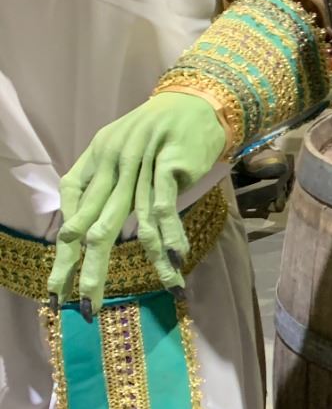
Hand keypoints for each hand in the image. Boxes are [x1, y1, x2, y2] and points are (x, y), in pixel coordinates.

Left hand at [49, 94, 226, 311]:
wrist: (196, 101)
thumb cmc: (158, 131)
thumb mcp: (118, 147)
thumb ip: (98, 182)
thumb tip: (79, 225)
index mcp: (96, 159)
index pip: (72, 208)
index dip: (65, 248)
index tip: (57, 286)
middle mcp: (113, 164)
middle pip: (96, 227)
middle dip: (87, 270)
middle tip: (82, 307)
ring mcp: (141, 166)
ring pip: (136, 224)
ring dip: (147, 262)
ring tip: (157, 288)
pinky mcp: (169, 167)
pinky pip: (165, 209)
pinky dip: (170, 237)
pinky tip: (176, 260)